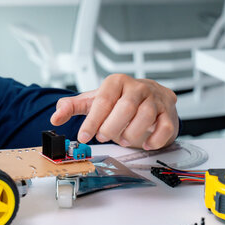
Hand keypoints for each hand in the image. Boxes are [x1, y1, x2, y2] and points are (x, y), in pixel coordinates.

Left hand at [50, 74, 178, 149]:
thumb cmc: (118, 99)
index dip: (92, 121)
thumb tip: (55, 118)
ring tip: (122, 139)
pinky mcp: (169, 112)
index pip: (102, 101)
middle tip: (102, 137)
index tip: (83, 136)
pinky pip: (165, 127)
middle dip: (111, 127)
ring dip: (131, 133)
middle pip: (125, 108)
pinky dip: (155, 139)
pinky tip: (145, 143)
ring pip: (146, 116)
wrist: (148, 95)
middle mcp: (137, 88)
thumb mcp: (93, 101)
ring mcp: (155, 99)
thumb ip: (72, 107)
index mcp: (116, 82)